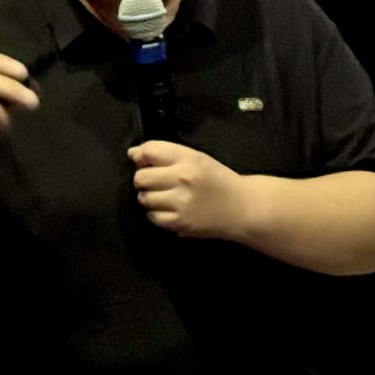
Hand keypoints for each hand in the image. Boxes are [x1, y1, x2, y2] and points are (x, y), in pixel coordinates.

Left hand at [127, 141, 249, 239]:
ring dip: (149, 197)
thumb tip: (132, 154)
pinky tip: (168, 209)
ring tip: (164, 196)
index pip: (150, 150)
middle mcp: (183, 179)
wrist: (241, 208)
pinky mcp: (179, 223)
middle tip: (155, 182)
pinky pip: (152, 217)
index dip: (140, 155)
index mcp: (189, 159)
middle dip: (143, 179)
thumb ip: (166, 154)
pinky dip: (156, 213)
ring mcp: (181, 203)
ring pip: (144, 198)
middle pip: (141, 177)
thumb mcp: (197, 158)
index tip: (142, 161)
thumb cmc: (217, 180)